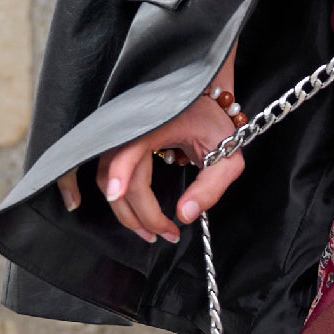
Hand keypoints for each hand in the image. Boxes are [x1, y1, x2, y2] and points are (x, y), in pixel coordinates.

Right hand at [95, 89, 245, 242]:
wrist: (202, 98)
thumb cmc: (214, 125)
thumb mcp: (227, 155)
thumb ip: (210, 187)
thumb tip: (184, 215)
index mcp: (156, 124)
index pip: (129, 151)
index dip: (120, 174)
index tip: (118, 197)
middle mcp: (131, 129)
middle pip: (119, 177)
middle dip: (138, 214)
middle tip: (164, 235)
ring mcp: (121, 136)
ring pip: (107, 178)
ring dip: (124, 211)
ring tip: (151, 232)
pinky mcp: (118, 144)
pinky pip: (106, 173)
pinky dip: (116, 197)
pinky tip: (131, 215)